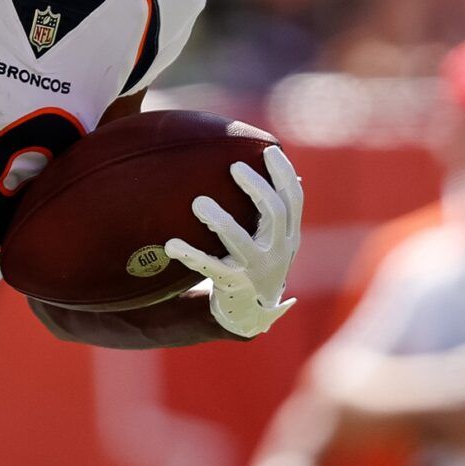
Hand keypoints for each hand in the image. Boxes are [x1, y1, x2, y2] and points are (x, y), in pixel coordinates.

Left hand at [165, 146, 302, 337]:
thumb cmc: (256, 263)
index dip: (284, 175)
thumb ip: (271, 210)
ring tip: (198, 202)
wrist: (249, 314)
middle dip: (255, 189)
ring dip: (220, 220)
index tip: (268, 151)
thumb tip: (274, 163)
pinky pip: (211, 268)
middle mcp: (277, 252)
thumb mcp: (271, 239)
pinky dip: (191, 254)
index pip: (293, 201)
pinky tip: (171, 244)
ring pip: (241, 241)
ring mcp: (255, 270)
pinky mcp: (232, 285)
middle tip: (234, 167)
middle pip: (273, 214)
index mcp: (288, 237)